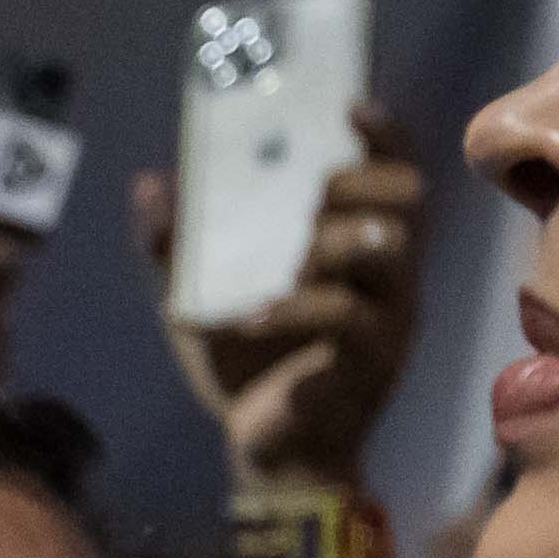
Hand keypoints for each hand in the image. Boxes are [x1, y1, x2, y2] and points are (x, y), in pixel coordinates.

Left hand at [131, 101, 426, 487]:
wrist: (265, 451)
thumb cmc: (245, 368)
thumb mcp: (197, 298)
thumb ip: (176, 245)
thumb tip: (150, 182)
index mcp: (356, 248)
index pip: (393, 174)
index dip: (382, 135)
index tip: (349, 106)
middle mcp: (387, 276)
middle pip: (408, 200)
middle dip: (357, 183)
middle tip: (311, 200)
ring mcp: (388, 318)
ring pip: (389, 249)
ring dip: (334, 240)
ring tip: (293, 259)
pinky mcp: (372, 361)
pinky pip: (350, 316)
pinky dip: (299, 308)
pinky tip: (255, 318)